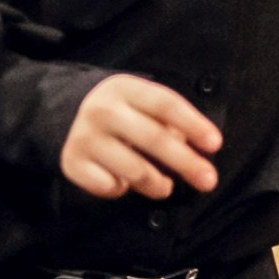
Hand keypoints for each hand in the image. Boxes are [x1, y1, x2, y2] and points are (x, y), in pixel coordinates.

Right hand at [60, 75, 222, 201]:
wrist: (63, 114)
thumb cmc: (121, 112)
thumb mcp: (141, 103)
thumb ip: (168, 121)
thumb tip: (196, 150)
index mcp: (124, 88)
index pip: (165, 104)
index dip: (193, 124)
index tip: (215, 144)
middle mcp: (102, 110)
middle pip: (154, 138)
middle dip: (186, 162)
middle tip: (208, 181)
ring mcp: (85, 137)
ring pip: (134, 169)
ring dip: (157, 184)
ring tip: (165, 187)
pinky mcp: (72, 163)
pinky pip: (109, 186)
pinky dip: (122, 190)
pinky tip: (122, 181)